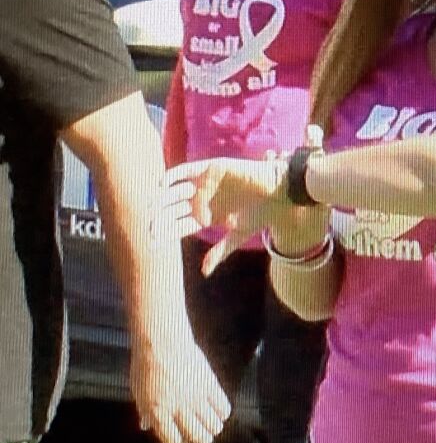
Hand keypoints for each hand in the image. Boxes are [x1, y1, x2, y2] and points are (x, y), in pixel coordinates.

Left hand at [130, 335, 230, 442]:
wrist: (161, 342)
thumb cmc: (146, 366)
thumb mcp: (139, 392)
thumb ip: (146, 411)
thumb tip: (146, 426)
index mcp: (157, 413)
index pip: (173, 440)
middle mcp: (178, 409)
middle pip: (197, 435)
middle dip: (201, 440)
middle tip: (203, 437)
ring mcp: (195, 397)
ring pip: (212, 424)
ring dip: (213, 428)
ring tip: (213, 426)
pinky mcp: (209, 385)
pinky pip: (222, 407)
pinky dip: (223, 413)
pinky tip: (220, 412)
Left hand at [158, 157, 285, 274]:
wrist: (278, 192)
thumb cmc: (261, 213)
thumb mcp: (238, 235)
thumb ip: (220, 251)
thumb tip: (204, 273)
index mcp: (205, 217)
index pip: (179, 226)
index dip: (166, 233)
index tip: (152, 242)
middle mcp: (200, 200)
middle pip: (173, 209)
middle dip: (161, 218)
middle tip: (151, 227)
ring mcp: (202, 184)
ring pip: (174, 191)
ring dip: (162, 199)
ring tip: (153, 208)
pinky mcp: (208, 169)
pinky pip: (184, 171)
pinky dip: (172, 175)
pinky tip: (162, 185)